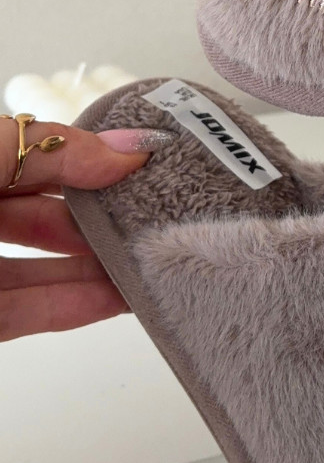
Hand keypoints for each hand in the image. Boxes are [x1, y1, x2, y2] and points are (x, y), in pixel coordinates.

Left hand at [0, 120, 171, 341]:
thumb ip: (49, 151)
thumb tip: (126, 152)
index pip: (39, 157)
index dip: (90, 158)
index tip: (145, 164)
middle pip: (45, 215)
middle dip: (100, 217)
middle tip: (153, 215)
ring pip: (43, 268)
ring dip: (98, 266)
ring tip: (150, 258)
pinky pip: (30, 311)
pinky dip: (77, 306)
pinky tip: (120, 297)